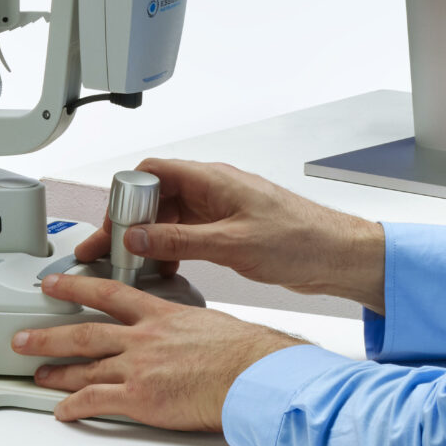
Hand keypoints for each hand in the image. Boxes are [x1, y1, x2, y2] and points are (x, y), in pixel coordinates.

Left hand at [14, 272, 305, 430]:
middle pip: (84, 332)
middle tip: (23, 338)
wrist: (250, 374)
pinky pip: (96, 402)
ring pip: (84, 367)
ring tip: (37, 374)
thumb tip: (180, 335)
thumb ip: (181, 327)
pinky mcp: (139, 399)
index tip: (55, 283)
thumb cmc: (242, 351)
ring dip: (56, 371)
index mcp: (159, 314)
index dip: (76, 286)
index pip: (108, 293)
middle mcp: (142, 338)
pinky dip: (74, 407)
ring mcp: (138, 367)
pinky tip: (63, 411)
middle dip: (48, 334)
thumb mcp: (206, 323)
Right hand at [73, 159, 385, 309]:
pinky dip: (170, 250)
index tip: (113, 228)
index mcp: (212, 179)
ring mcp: (220, 210)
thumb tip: (139, 236)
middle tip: (109, 253)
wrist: (336, 254)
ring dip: (148, 240)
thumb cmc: (299, 240)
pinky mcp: (228, 230)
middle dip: (129, 223)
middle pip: (155, 196)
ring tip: (131, 268)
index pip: (152, 172)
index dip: (125, 197)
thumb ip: (181, 240)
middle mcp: (213, 189)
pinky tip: (164, 273)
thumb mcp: (232, 243)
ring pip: (169, 217)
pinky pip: (186, 234)